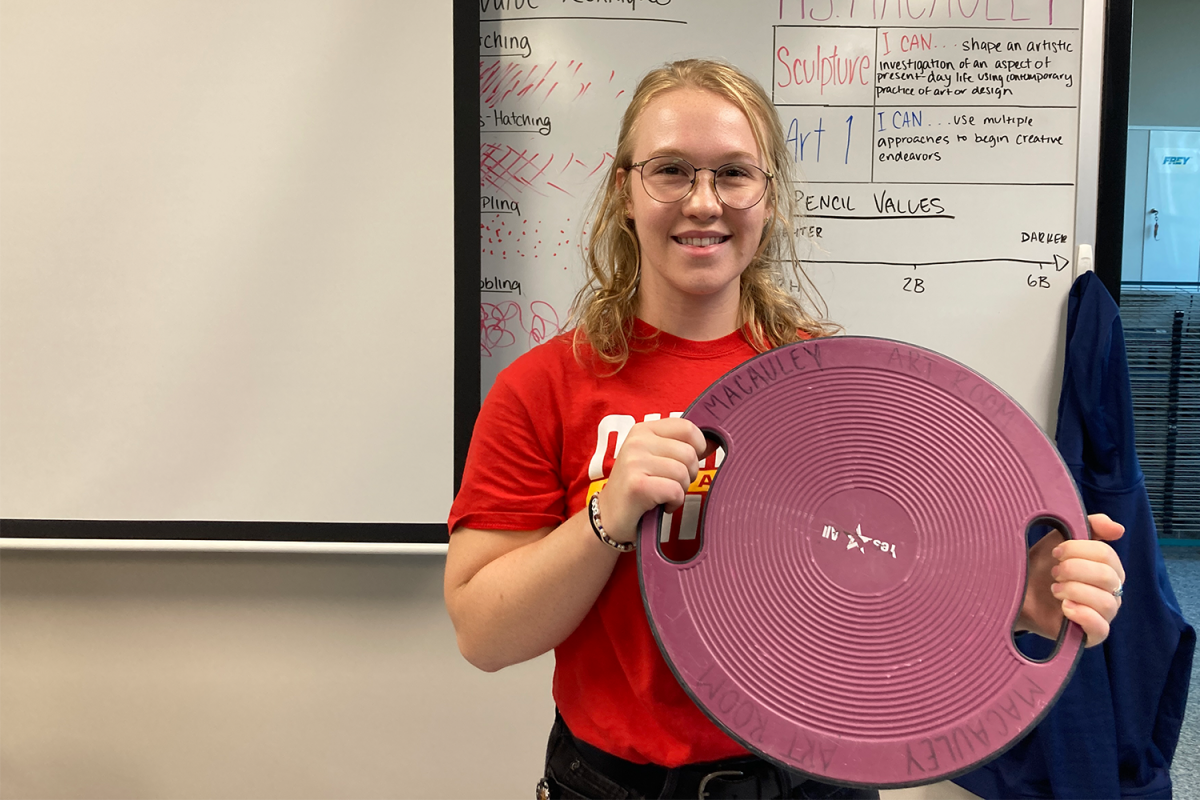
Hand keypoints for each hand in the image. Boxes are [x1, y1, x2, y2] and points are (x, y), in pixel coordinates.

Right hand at [595, 418, 708, 544]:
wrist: (609, 518)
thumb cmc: (638, 488)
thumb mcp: (658, 459)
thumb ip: (683, 447)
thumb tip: (714, 441)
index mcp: (644, 430)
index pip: (688, 428)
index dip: (697, 448)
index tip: (685, 464)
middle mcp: (637, 441)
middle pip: (689, 454)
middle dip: (688, 475)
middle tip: (669, 484)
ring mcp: (634, 462)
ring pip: (683, 473)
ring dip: (680, 490)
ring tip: (662, 495)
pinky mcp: (636, 485)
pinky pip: (675, 490)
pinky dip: (674, 502)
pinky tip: (660, 505)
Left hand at [1017, 513, 1125, 646]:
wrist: (1015, 592)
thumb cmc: (1040, 566)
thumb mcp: (1059, 539)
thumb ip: (1088, 527)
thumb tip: (1118, 529)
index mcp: (1107, 568)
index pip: (1107, 556)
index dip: (1079, 550)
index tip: (1056, 552)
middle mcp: (1111, 592)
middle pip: (1108, 577)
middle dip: (1075, 570)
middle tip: (1053, 573)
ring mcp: (1102, 615)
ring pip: (1108, 603)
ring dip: (1076, 591)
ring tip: (1054, 590)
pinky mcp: (1090, 635)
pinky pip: (1102, 629)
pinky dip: (1083, 615)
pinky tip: (1064, 607)